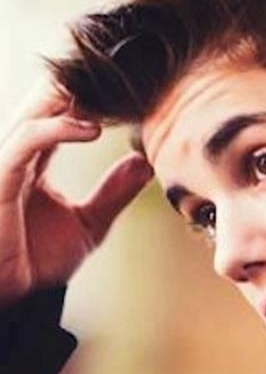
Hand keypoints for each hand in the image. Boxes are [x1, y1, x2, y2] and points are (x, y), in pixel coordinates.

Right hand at [0, 80, 152, 306]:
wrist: (13, 298)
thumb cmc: (35, 261)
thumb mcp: (89, 223)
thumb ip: (113, 192)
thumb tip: (143, 163)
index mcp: (32, 161)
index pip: (60, 116)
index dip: (90, 100)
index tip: (129, 91)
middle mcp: (16, 155)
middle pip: (45, 104)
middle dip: (79, 86)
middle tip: (119, 75)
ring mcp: (4, 163)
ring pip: (35, 112)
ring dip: (71, 97)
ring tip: (110, 90)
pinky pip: (26, 140)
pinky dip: (58, 129)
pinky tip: (92, 129)